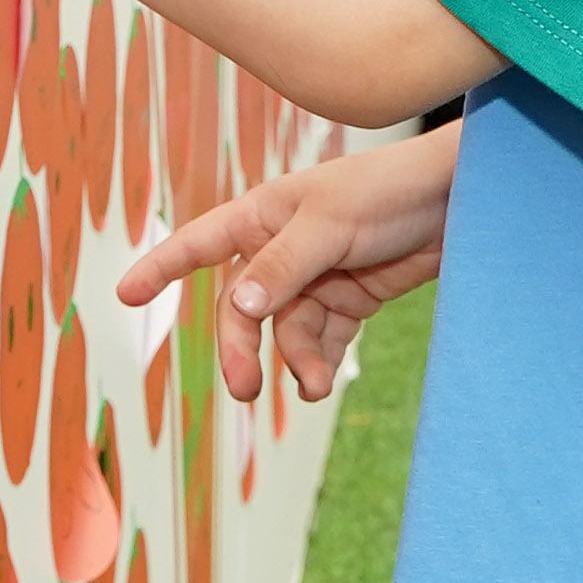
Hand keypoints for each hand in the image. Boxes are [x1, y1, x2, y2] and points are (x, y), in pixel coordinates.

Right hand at [111, 118, 457, 404]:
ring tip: (311, 386)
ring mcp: (315, 277)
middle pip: (243, 308)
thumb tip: (235, 308)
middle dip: (241, 348)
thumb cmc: (386, 193)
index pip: (200, 244)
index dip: (161, 267)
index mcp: (263, 216)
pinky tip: (320, 382)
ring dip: (293, 360)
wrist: (457, 202)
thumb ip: (282, 268)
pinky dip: (319, 361)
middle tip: (245, 390)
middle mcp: (281, 248)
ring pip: (284, 331)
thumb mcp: (329, 225)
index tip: (125, 295)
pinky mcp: (349, 298)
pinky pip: (321, 339)